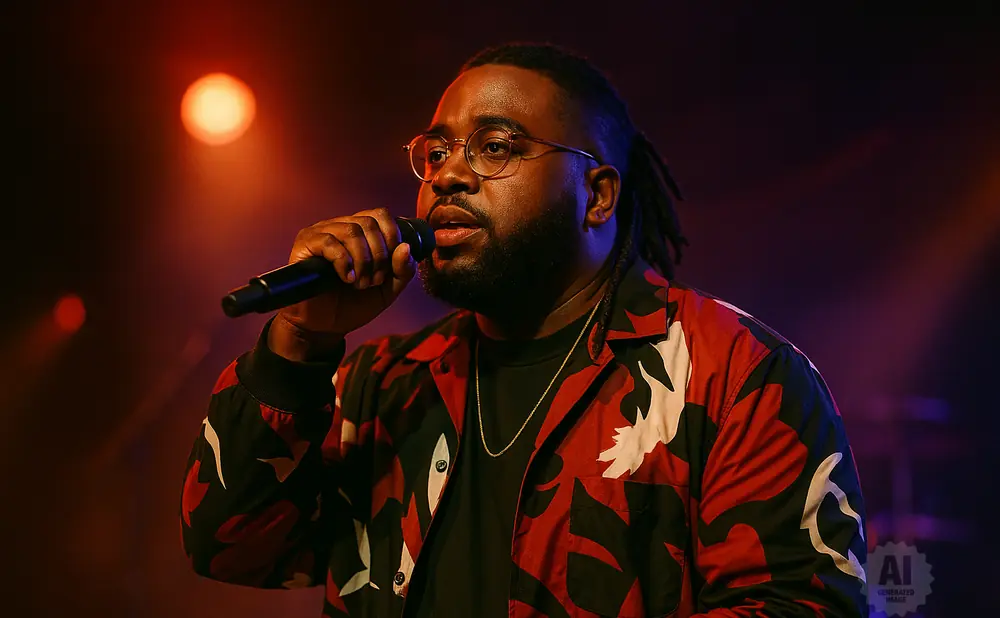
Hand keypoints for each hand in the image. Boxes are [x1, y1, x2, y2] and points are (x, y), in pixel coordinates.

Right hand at [267, 208, 416, 360]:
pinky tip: (347, 279)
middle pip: (368, 223)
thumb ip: (403, 270)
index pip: (380, 214)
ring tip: (360, 283)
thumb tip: (405, 248)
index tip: (392, 264)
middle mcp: (339, 226)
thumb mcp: (388, 289)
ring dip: (363, 261)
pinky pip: (329, 242)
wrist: (326, 326)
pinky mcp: (305, 245)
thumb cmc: (354, 304)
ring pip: (351, 231)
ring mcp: (320, 233)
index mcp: (360, 231)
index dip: (392, 236)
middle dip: (379, 255)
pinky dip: (344, 262)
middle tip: (374, 280)